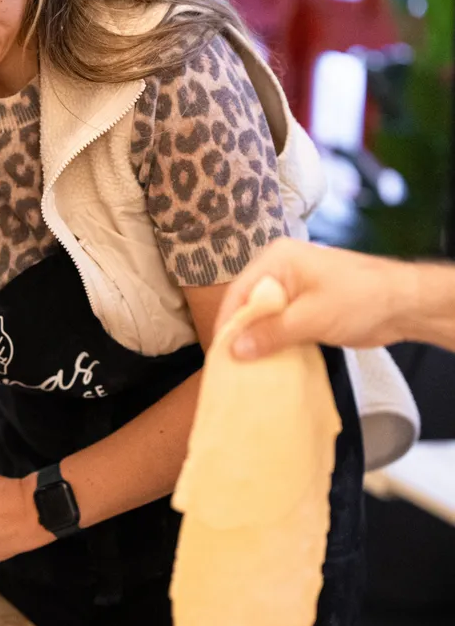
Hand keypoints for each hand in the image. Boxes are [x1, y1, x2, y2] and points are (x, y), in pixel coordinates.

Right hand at [215, 239, 410, 358]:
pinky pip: (279, 322)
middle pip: (248, 303)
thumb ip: (271, 333)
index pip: (239, 291)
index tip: (219, 353)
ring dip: (258, 339)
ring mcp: (294, 286)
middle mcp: (280, 269)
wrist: (406, 305)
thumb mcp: (310, 318)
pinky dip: (274, 340)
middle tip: (230, 363)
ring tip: (245, 366)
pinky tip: (268, 360)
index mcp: (277, 259)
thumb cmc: (359, 300)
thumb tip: (235, 350)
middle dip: (241, 332)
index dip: (228, 323)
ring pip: (264, 316)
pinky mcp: (305, 304)